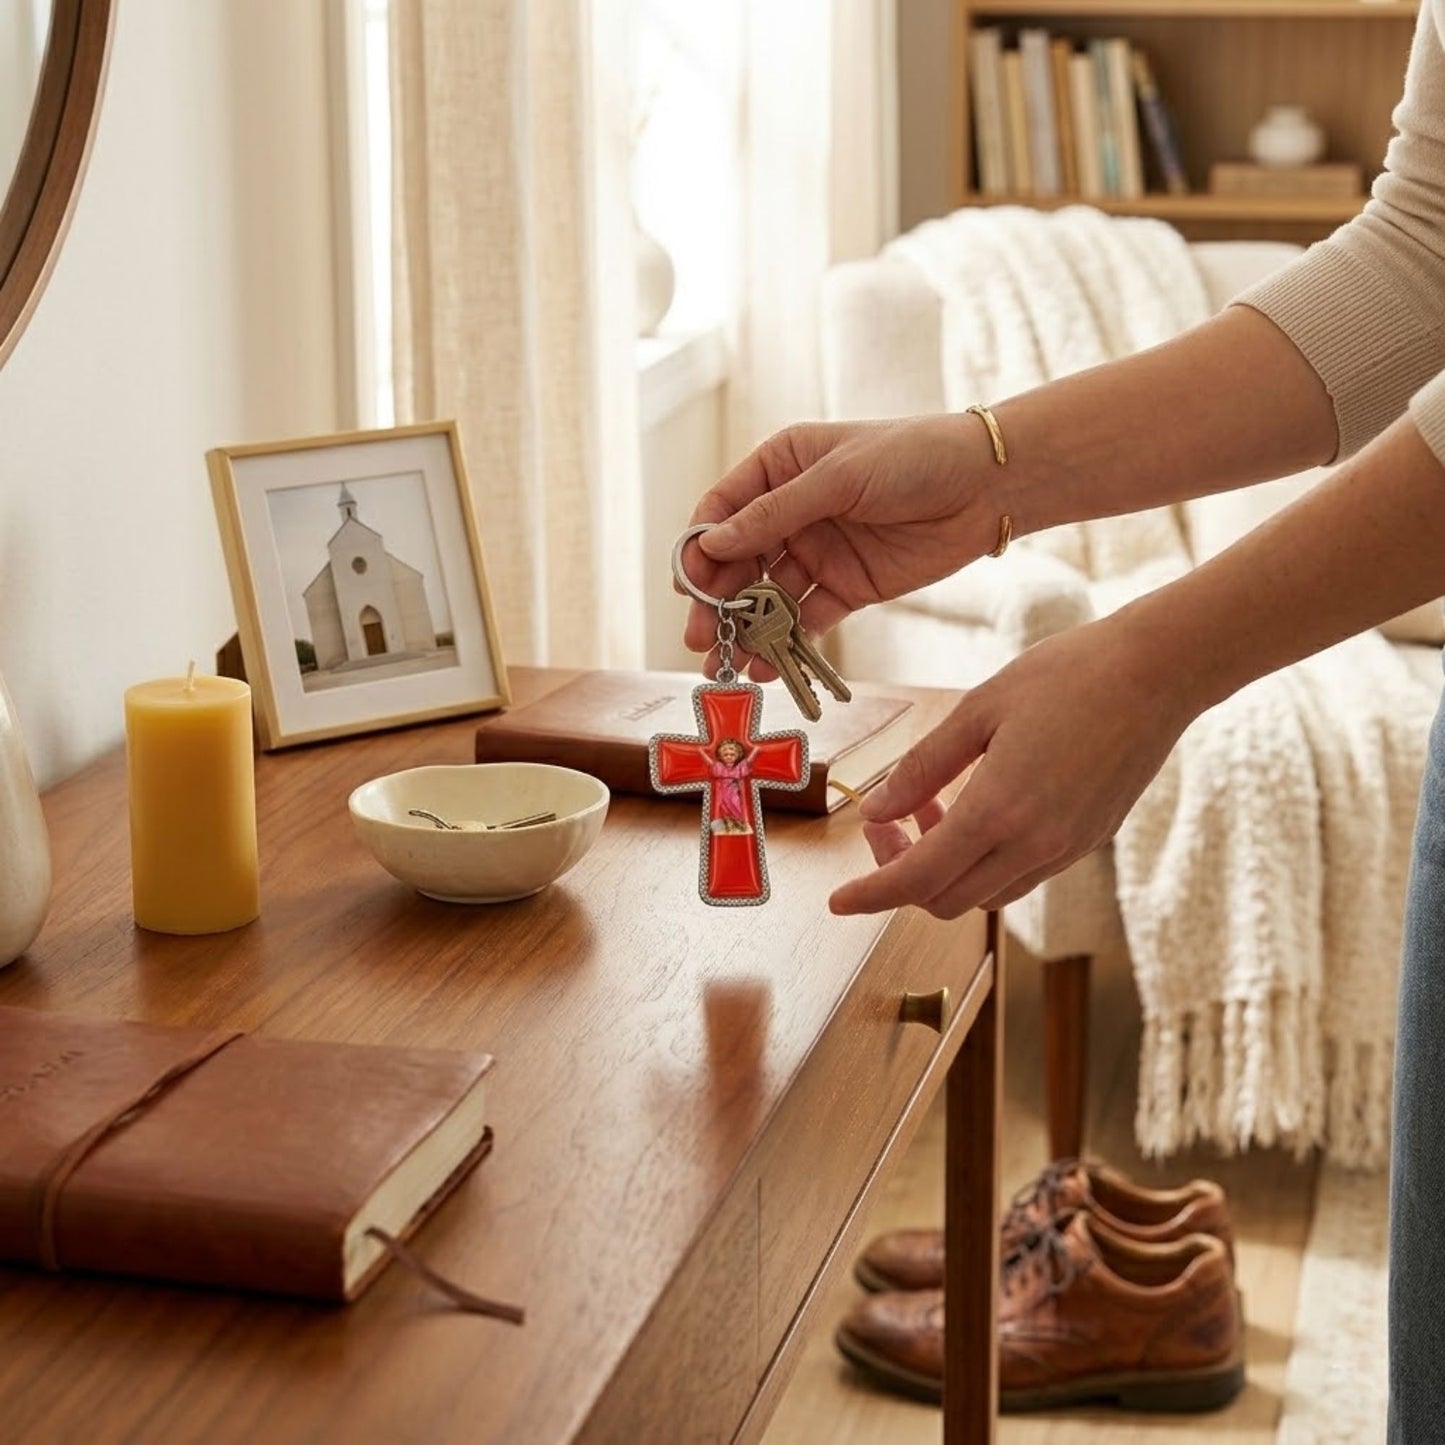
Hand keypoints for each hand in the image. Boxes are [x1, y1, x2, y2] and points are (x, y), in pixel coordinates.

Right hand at [683, 417, 1007, 676]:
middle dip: (716, 601)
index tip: (687, 586)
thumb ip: (775, 514)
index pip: (722, 509)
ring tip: (724, 665)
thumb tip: (711, 544)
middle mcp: (792, 510)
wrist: (988, 485)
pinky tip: (764, 668)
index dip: (699, 548)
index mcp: (781, 466)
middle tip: (700, 639)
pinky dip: (785, 644)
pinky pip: (806, 619)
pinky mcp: (848, 587)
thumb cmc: (914, 457)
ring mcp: (818, 551)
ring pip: (768, 596)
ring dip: (745, 630)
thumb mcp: (839, 477)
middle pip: (738, 560)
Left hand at [829, 612, 1197, 917]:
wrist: (1159, 673)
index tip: (838, 901)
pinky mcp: (1086, 841)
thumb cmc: (1068, 676)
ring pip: (983, 893)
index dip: (870, 895)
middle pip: (945, 898)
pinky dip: (981, 860)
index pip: (917, 879)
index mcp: (1000, 812)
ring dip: (942, 867)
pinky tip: (972, 808)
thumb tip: (875, 808)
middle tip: (883, 821)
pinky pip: (1019, 875)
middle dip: (900, 874)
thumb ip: (922, 766)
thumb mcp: (978, 710)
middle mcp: (1036, 845)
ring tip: (927, 805)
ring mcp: (1066, 849)